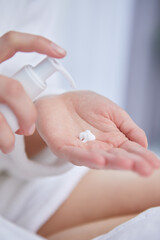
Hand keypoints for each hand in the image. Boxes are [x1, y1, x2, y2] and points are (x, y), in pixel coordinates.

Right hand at [0, 31, 65, 152]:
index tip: (62, 53)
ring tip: (10, 144)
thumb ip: (12, 86)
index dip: (37, 43)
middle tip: (29, 128)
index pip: (11, 42)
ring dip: (11, 131)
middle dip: (27, 112)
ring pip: (3, 110)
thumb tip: (33, 96)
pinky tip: (4, 145)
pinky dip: (3, 139)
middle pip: (14, 89)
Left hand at [35, 91, 159, 175]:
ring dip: (112, 162)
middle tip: (146, 169)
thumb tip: (144, 144)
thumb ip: (128, 127)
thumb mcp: (113, 112)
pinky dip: (87, 158)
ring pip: (98, 159)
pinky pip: (75, 154)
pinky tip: (99, 159)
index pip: (130, 151)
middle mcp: (99, 148)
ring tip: (128, 163)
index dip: (142, 157)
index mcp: (112, 140)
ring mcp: (81, 150)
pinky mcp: (64, 148)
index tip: (156, 164)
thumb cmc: (86, 105)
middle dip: (131, 163)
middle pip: (116, 158)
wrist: (60, 99)